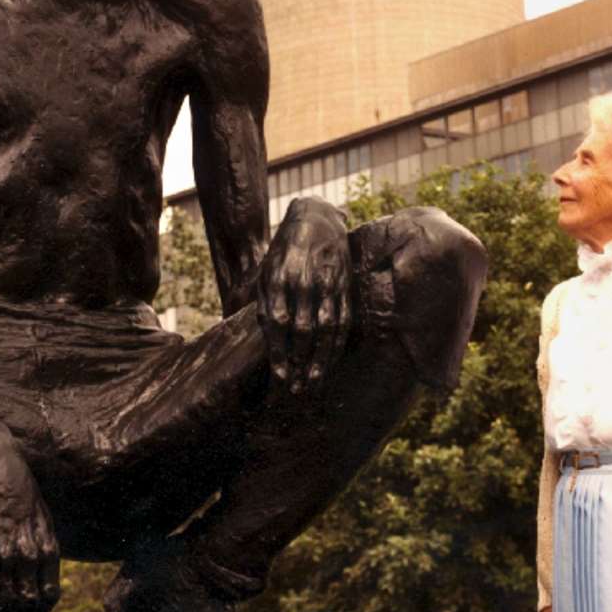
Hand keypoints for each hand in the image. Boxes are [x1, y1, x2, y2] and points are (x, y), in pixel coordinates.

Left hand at [257, 199, 351, 394]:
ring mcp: (327, 284)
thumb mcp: (267, 272)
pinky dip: (337, 344)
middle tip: (296, 392)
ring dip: (320, 360)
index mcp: (278, 279)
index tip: (277, 381)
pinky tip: (332, 361)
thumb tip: (268, 342)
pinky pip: (342, 320)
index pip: (277, 325)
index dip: (278, 356)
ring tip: (314, 384)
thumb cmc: (285, 252)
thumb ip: (266, 304)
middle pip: (302, 332)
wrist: (316, 218)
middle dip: (299, 365)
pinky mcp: (344, 286)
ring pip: (325, 330)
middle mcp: (303, 283)